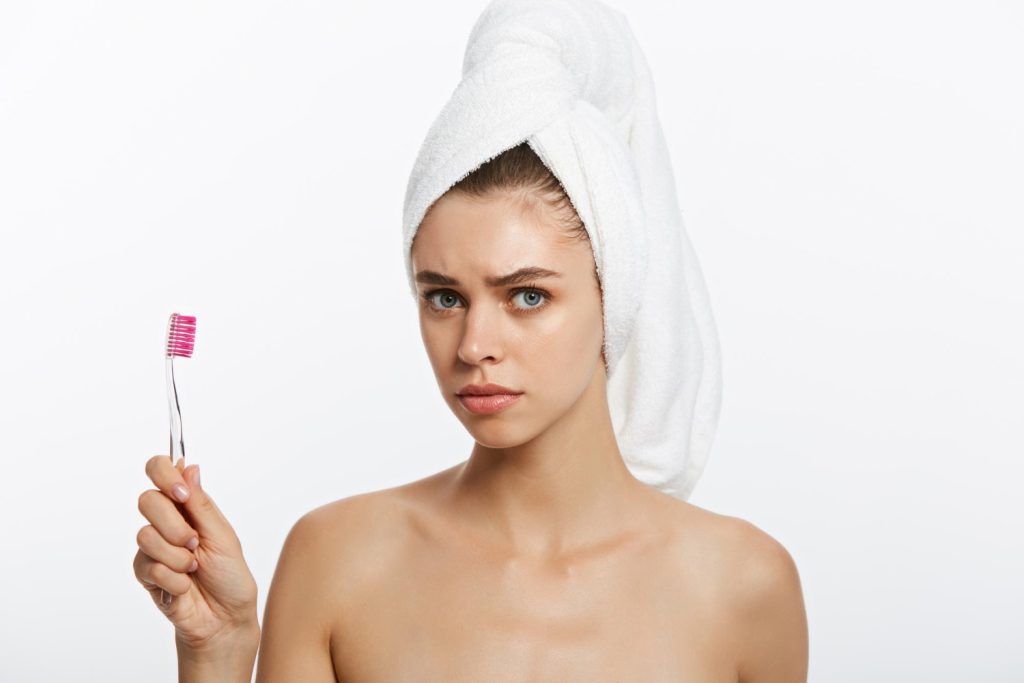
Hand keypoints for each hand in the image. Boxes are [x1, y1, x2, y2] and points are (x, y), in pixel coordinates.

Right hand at [134, 455, 259, 651]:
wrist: (225, 617)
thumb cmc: (230, 575)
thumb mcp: (223, 535)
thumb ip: (201, 503)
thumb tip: (189, 467)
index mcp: (188, 506)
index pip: (160, 471)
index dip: (164, 475)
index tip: (181, 494)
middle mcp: (166, 522)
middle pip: (147, 500)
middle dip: (175, 525)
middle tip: (195, 543)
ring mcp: (153, 547)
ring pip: (145, 535)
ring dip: (178, 557)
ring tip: (194, 568)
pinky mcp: (145, 573)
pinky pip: (148, 566)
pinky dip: (174, 578)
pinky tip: (185, 586)